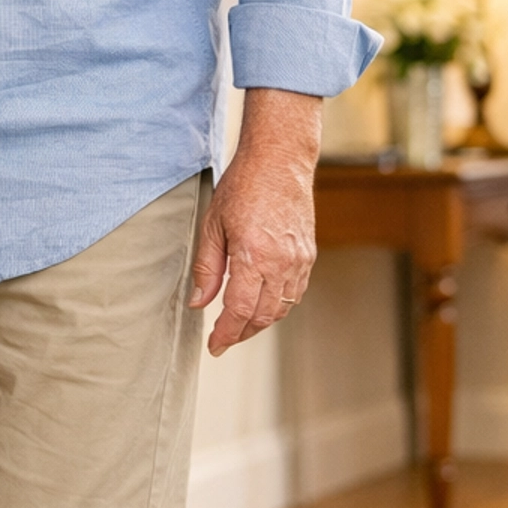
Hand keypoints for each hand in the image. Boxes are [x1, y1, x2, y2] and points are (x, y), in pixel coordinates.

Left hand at [188, 88, 320, 356]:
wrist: (280, 160)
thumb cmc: (242, 187)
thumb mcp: (213, 225)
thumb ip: (207, 268)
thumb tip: (199, 303)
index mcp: (253, 256)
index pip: (240, 311)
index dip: (226, 334)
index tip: (214, 346)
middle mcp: (281, 263)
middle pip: (262, 315)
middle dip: (242, 333)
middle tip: (223, 340)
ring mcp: (299, 260)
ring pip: (281, 307)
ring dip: (260, 322)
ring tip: (239, 326)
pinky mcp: (308, 255)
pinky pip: (295, 292)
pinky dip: (277, 305)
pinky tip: (261, 304)